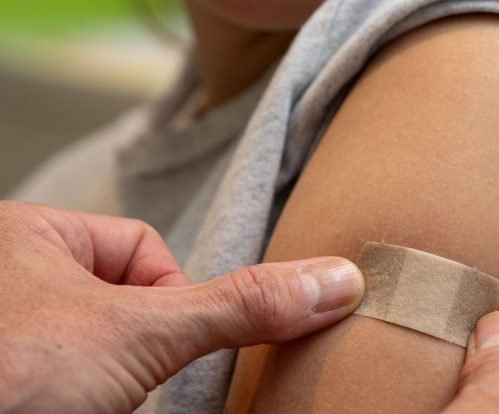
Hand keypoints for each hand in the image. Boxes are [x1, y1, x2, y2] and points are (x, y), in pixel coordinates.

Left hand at [0, 201, 363, 412]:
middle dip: (143, 347)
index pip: (142, 249)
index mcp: (28, 233)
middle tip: (132, 381)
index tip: (170, 346)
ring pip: (99, 350)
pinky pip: (75, 383)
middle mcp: (9, 278)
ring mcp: (9, 337)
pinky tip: (79, 406)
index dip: (173, 299)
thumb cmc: (12, 373)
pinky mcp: (18, 383)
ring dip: (117, 381)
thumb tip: (334, 280)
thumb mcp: (138, 331)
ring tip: (93, 400)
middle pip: (123, 304)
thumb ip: (238, 306)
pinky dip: (93, 397)